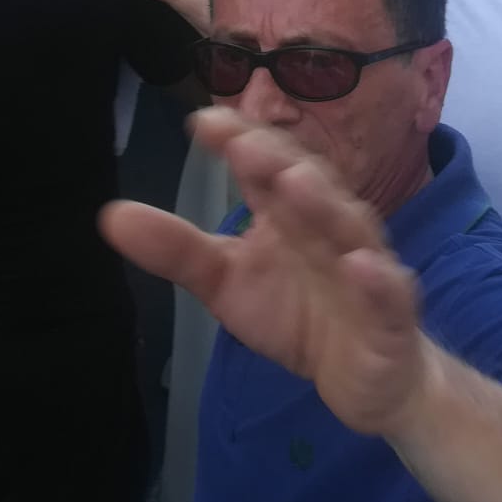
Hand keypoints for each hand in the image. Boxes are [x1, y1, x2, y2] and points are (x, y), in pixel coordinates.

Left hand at [101, 109, 428, 438]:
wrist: (366, 378)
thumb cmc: (295, 313)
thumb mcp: (226, 283)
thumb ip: (177, 249)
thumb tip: (110, 215)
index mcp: (289, 211)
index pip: (264, 163)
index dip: (238, 139)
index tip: (202, 122)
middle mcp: (329, 226)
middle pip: (308, 183)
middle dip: (277, 161)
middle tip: (242, 143)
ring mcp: (365, 267)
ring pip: (349, 228)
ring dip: (324, 204)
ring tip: (294, 183)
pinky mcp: (391, 317)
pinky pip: (389, 294)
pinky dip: (378, 279)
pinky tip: (360, 266)